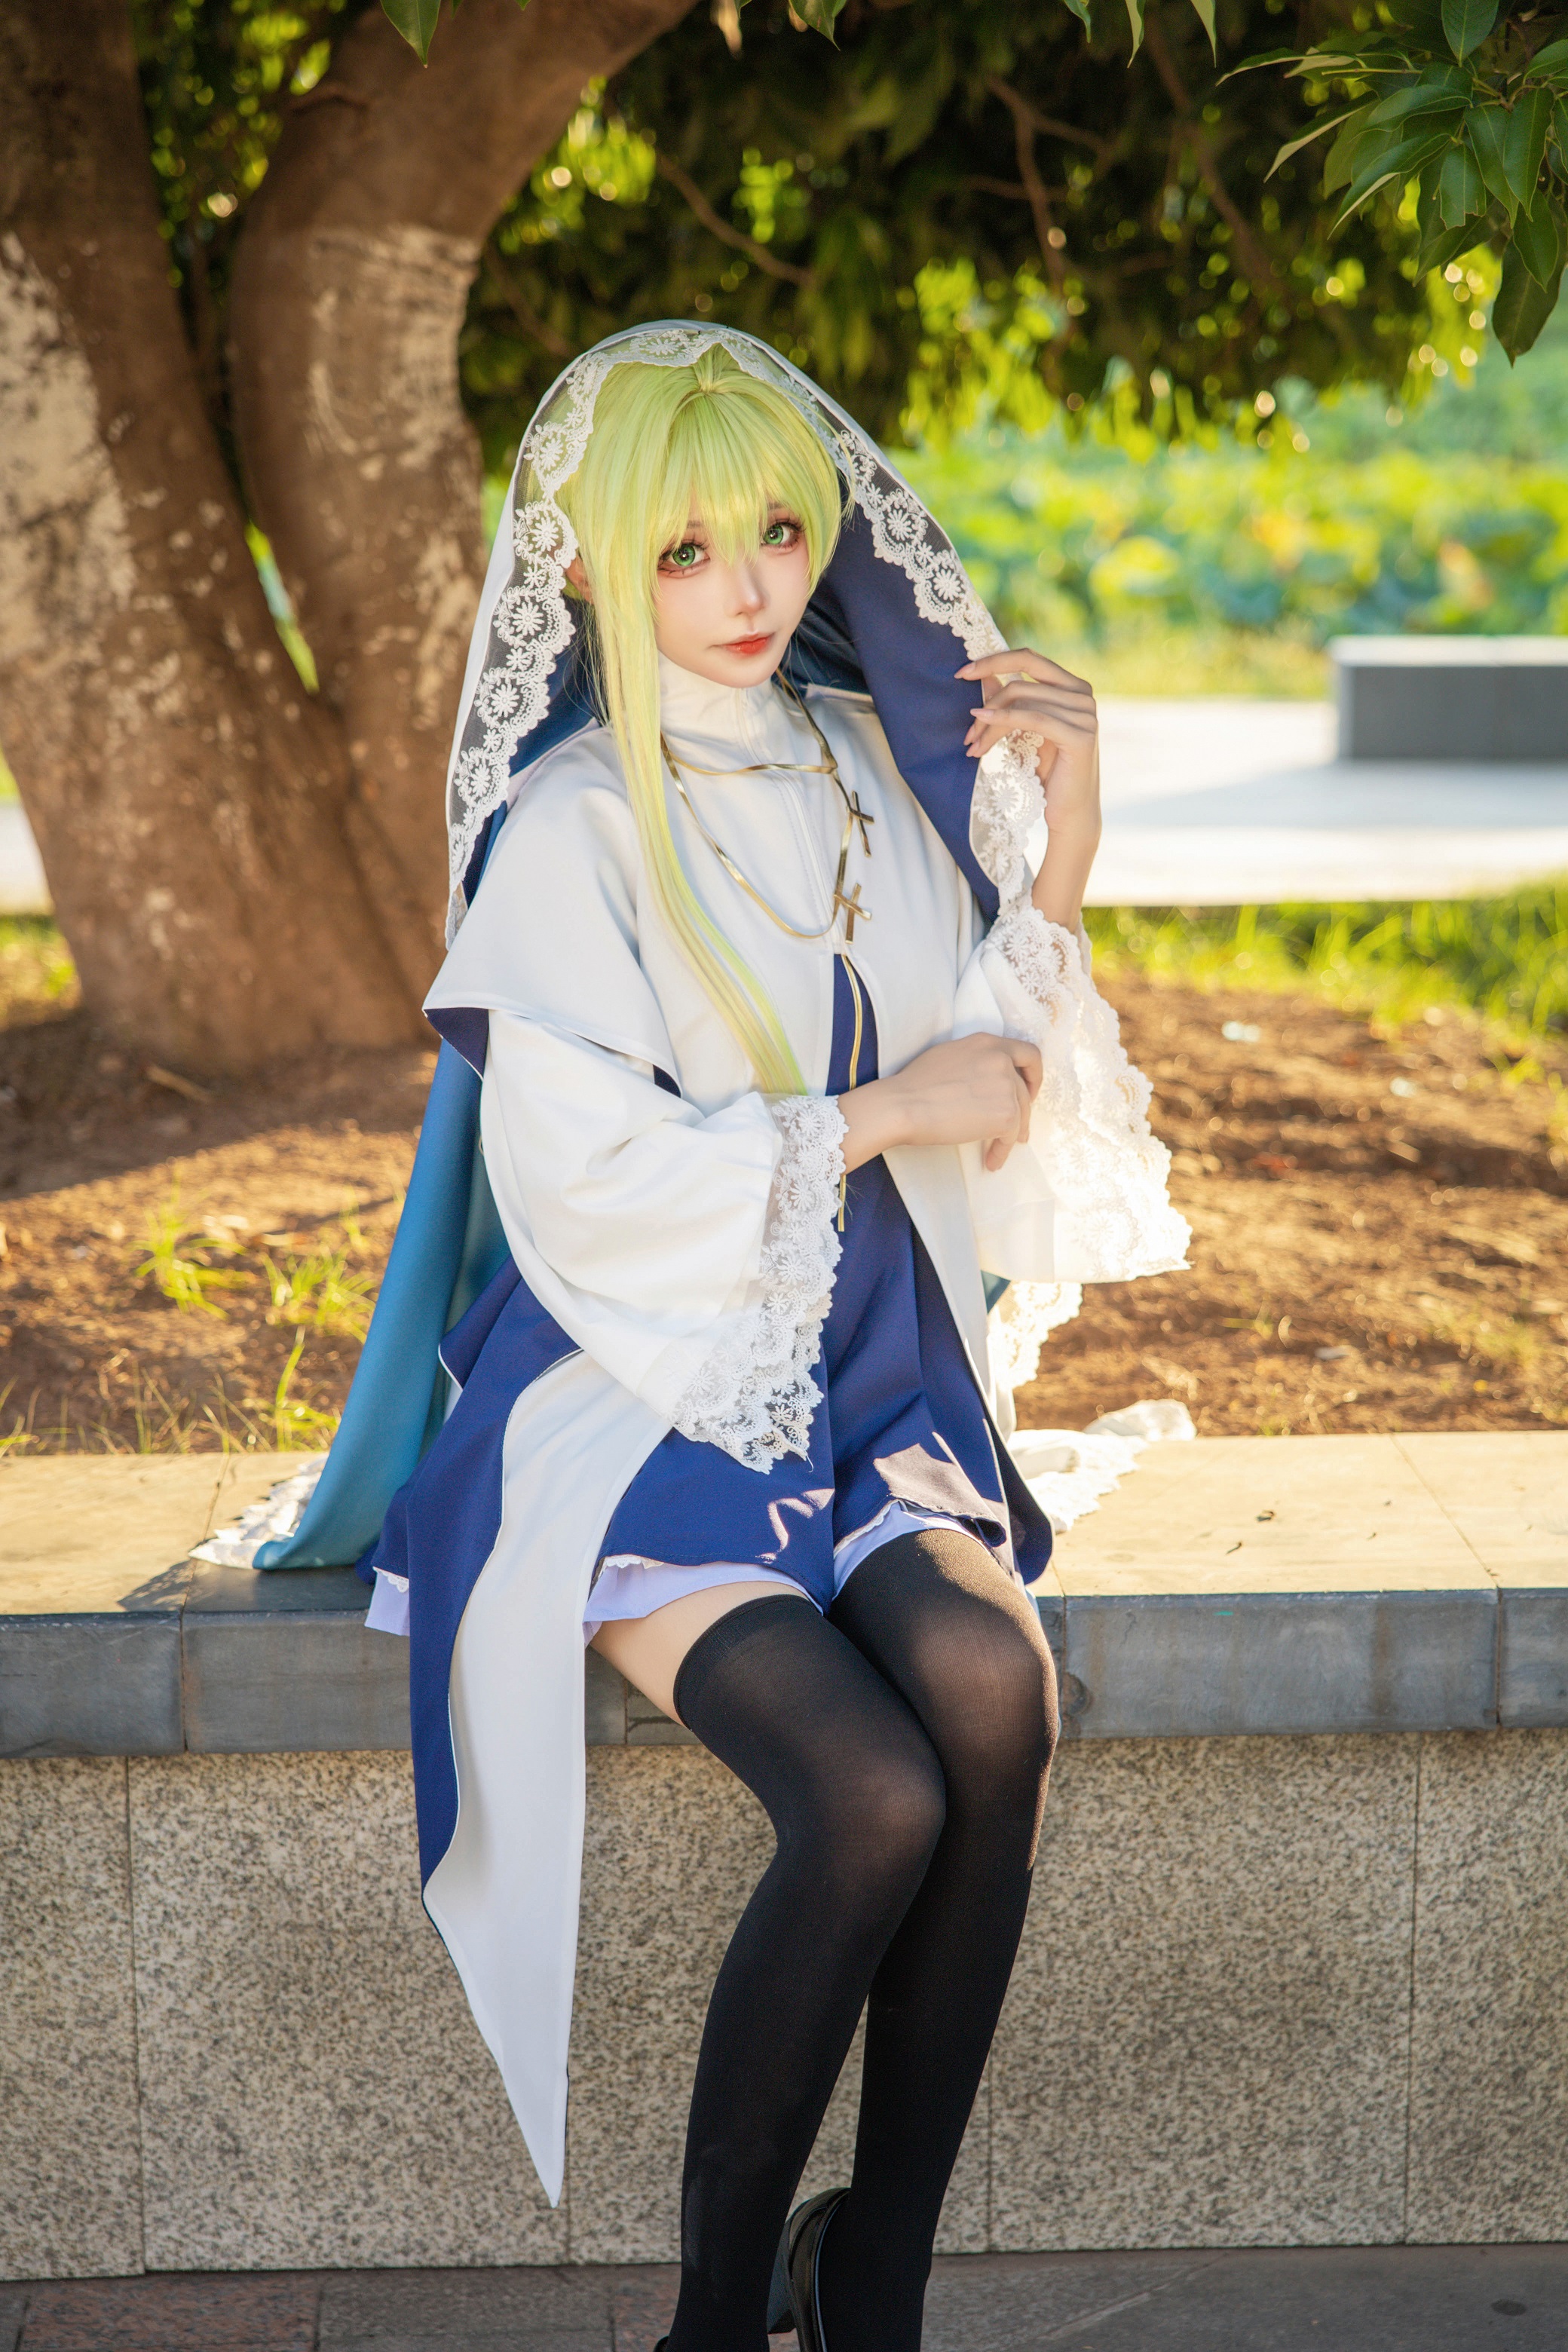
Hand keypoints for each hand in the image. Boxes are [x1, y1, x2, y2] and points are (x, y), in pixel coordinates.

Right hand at [838, 1033, 1042, 1174]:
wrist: (903, 1105)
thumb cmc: (914, 1084)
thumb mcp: (949, 1055)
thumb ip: (975, 1060)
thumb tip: (983, 1079)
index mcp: (987, 1042)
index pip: (1027, 1053)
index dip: (1033, 1073)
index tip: (1028, 1089)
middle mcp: (1001, 1059)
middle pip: (1024, 1088)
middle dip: (1023, 1109)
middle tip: (1018, 1125)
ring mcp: (1006, 1086)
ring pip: (1020, 1114)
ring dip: (1013, 1133)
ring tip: (1001, 1148)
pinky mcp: (1006, 1114)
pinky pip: (1010, 1136)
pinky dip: (1002, 1150)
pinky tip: (991, 1161)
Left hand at [957, 647, 1100, 837]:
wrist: (1070, 813)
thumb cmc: (1047, 773)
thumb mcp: (1023, 731)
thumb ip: (1009, 701)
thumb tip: (982, 675)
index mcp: (1073, 686)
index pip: (1029, 658)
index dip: (994, 660)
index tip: (962, 672)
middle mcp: (1084, 695)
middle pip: (1021, 682)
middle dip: (987, 700)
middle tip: (967, 726)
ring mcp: (1085, 714)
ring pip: (1022, 702)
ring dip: (990, 722)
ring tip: (972, 744)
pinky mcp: (1080, 736)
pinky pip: (1034, 718)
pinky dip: (1004, 719)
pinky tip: (983, 724)